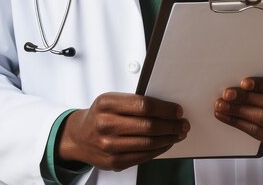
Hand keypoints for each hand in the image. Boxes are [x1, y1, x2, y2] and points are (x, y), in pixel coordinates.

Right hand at [57, 92, 189, 170]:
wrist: (79, 136)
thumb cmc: (99, 115)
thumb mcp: (111, 99)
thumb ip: (133, 102)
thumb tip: (164, 107)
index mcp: (107, 104)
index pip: (144, 105)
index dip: (165, 109)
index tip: (177, 110)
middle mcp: (106, 124)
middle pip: (148, 126)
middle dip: (171, 125)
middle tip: (182, 124)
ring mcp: (109, 146)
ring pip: (148, 143)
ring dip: (168, 139)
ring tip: (177, 134)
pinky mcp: (114, 162)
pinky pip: (142, 157)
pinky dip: (158, 150)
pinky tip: (165, 144)